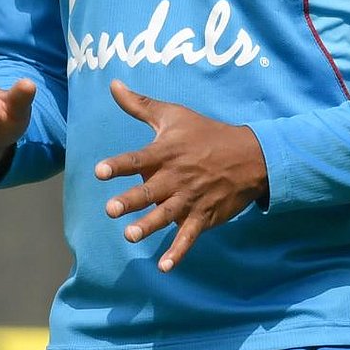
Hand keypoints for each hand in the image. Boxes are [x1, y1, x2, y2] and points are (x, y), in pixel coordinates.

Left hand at [95, 80, 268, 272]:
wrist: (249, 156)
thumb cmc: (205, 133)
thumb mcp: (173, 114)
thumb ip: (139, 104)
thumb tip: (113, 84)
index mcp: (166, 152)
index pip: (138, 159)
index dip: (118, 165)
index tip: (100, 171)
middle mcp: (176, 177)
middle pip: (150, 190)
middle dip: (131, 200)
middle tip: (111, 209)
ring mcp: (191, 199)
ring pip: (166, 214)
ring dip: (149, 225)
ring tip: (129, 235)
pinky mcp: (204, 216)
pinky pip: (189, 236)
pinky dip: (178, 251)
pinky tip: (164, 266)